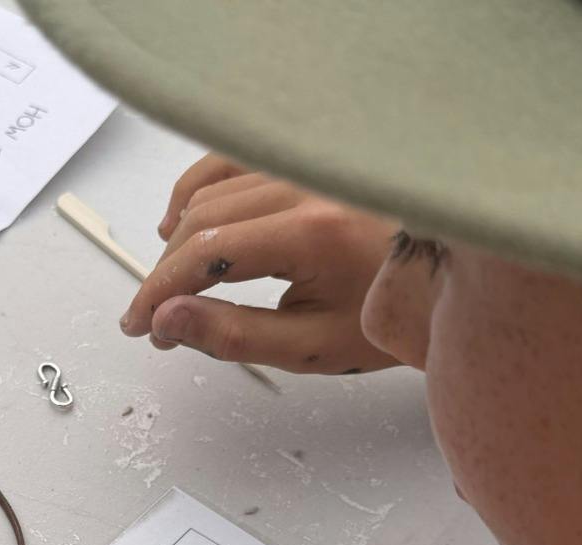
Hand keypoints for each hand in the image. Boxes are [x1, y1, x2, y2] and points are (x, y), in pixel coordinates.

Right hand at [119, 153, 400, 374]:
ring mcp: (306, 166)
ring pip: (209, 191)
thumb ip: (232, 336)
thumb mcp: (309, 346)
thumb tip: (168, 320)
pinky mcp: (304, 160)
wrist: (442, 281)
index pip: (206, 254)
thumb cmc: (387, 316)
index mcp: (313, 232)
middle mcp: (307, 185)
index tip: (138, 323)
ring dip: (176, 239)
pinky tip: (182, 224)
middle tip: (153, 320)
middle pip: (201, 222)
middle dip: (165, 275)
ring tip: (165, 284)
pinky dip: (197, 193)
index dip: (158, 292)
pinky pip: (230, 163)